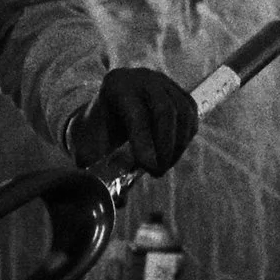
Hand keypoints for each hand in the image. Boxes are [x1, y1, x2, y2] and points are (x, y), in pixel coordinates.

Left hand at [75, 67, 198, 175]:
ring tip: (162, 166)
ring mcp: (164, 83)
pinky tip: (170, 154)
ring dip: (177, 146)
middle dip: (165, 146)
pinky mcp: (179, 93)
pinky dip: (185, 139)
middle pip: (165, 110)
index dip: (145, 142)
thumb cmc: (94, 134)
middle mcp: (143, 78)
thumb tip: (121, 201)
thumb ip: (99, 172)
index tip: (148, 168)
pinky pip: (191, 116)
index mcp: (115, 85)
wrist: (103, 114)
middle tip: (156, 172)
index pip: (136, 113)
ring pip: (183, 113)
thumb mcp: (88, 149)